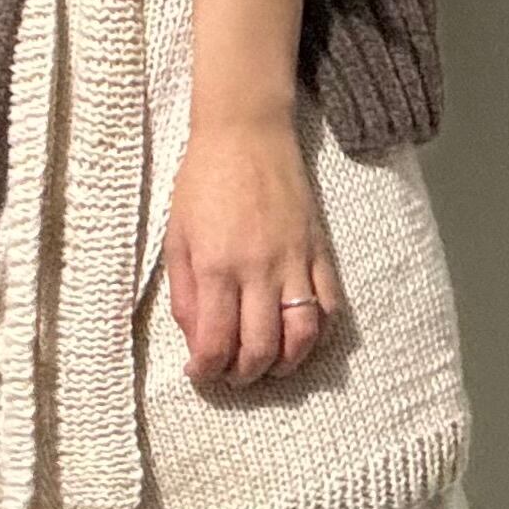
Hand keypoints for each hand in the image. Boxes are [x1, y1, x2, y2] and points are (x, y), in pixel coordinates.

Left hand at [165, 112, 342, 385]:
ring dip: (287, 364)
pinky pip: (330, 304)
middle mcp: (258, 269)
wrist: (247, 133)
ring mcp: (295, 260)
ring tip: (270, 367)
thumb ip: (185, 294)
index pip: (216, 342)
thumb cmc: (202, 182)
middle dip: (245, 375)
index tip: (200, 374)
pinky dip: (320, 332)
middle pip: (261, 348)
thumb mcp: (177, 238)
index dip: (206, 371)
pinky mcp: (320, 249)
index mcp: (216, 266)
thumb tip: (196, 342)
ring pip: (302, 335)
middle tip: (233, 376)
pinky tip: (301, 338)